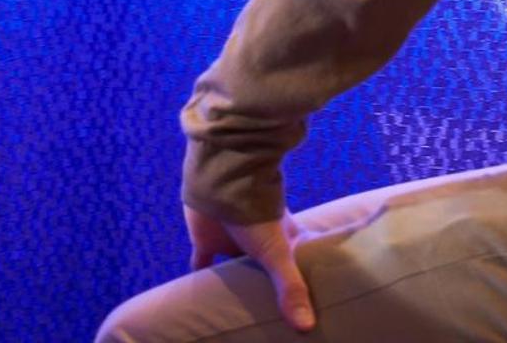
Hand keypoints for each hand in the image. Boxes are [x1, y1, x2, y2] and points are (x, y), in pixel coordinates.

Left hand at [185, 206, 315, 331]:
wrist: (223, 179)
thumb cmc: (257, 212)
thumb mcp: (278, 252)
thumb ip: (290, 288)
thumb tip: (306, 326)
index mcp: (282, 240)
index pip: (297, 264)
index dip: (302, 281)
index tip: (308, 301)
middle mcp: (258, 241)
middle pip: (264, 271)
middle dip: (265, 288)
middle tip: (269, 316)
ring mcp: (232, 241)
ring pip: (234, 268)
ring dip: (234, 283)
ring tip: (237, 311)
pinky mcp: (207, 240)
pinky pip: (202, 263)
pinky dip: (200, 275)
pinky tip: (198, 293)